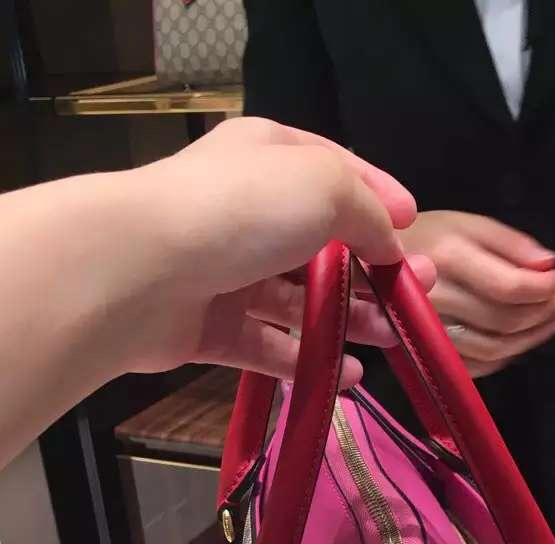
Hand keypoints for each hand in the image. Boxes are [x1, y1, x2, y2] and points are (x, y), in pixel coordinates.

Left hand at [108, 118, 435, 385]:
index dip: (379, 199)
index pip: (335, 171)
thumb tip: (390, 244)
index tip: (413, 233)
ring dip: (348, 319)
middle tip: (417, 300)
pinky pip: (267, 346)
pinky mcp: (208, 329)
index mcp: (268, 156)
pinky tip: (347, 375)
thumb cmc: (239, 211)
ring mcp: (224, 272)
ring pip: (297, 299)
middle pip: (321, 243)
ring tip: (391, 340)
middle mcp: (245, 210)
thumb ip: (367, 213)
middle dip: (373, 271)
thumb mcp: (323, 187)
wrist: (137, 271)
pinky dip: (307, 360)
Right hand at [398, 210, 554, 375]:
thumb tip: (550, 266)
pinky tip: (521, 342)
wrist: (367, 264)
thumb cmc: (423, 236)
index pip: (509, 287)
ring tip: (553, 320)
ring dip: (531, 339)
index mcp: (447, 256)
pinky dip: (504, 358)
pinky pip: (473, 366)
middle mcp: (435, 298)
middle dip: (544, 312)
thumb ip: (510, 243)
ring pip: (493, 348)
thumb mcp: (466, 223)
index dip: (543, 290)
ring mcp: (427, 331)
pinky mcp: (424, 352)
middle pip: (505, 321)